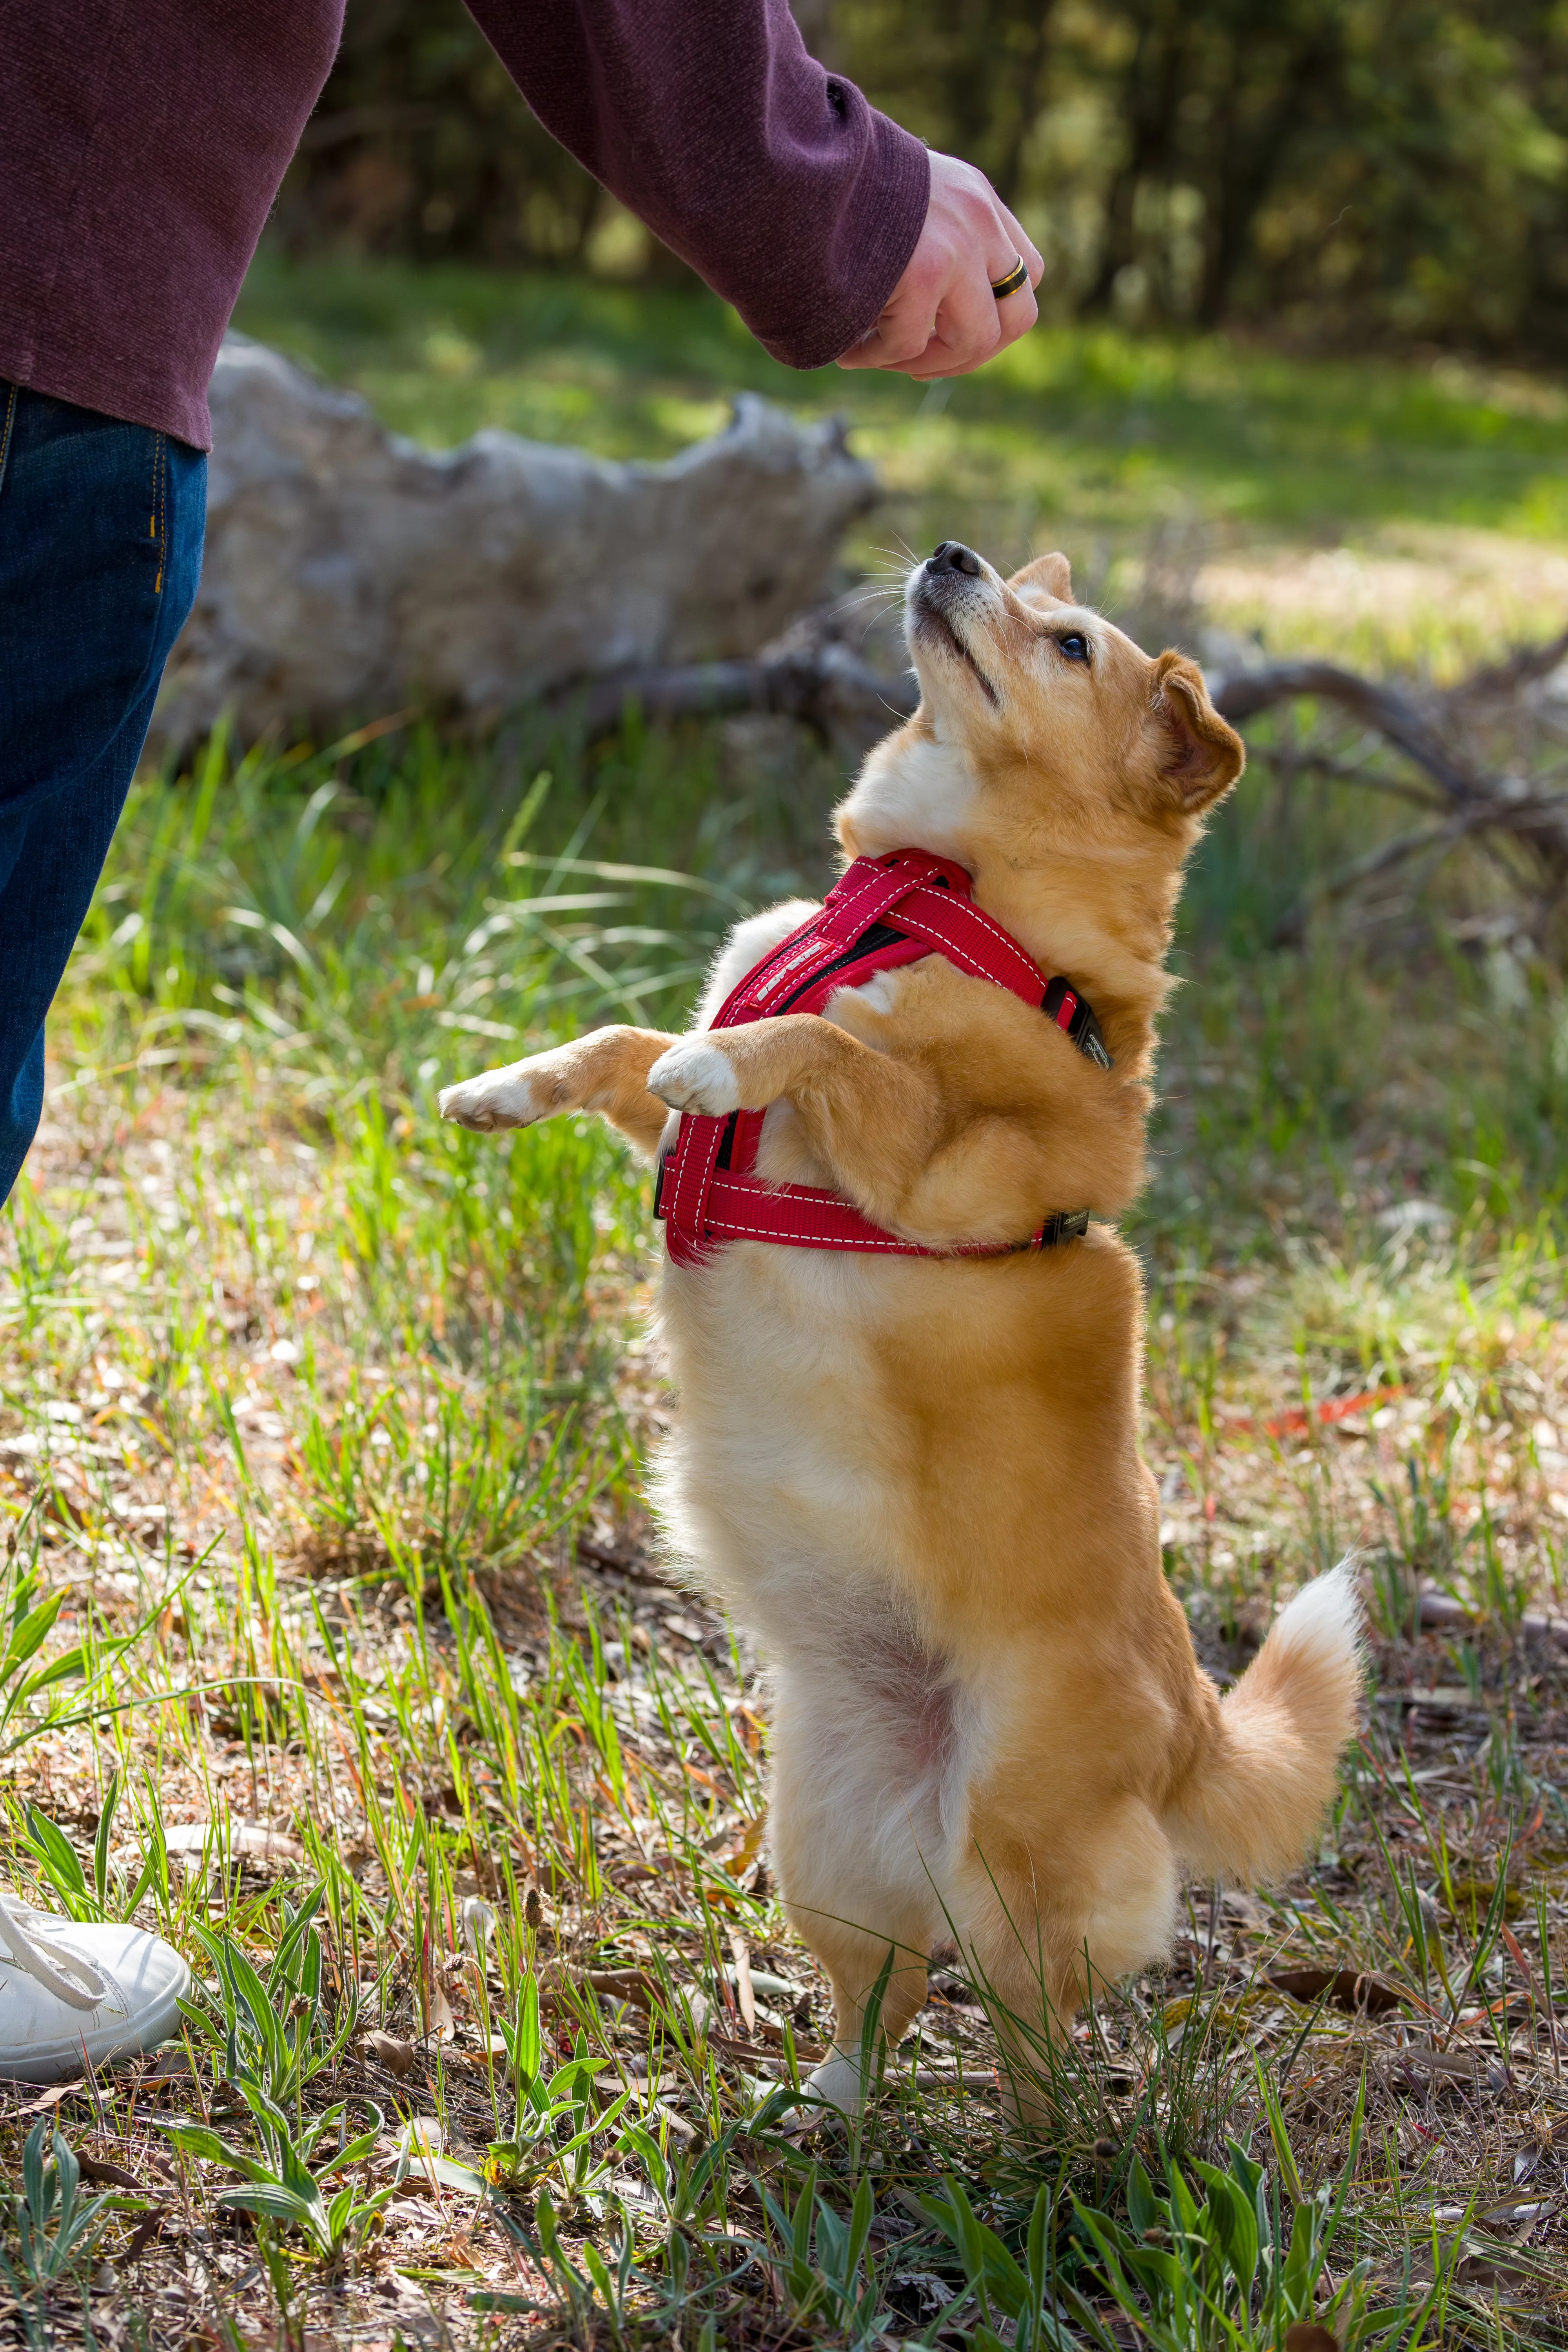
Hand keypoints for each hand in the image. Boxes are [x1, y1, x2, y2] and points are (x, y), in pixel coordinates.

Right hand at [837, 150, 1040, 379]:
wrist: (794, 160)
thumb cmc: (831, 185)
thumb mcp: (898, 199)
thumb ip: (929, 238)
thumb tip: (933, 318)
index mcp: (974, 196)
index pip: (1026, 271)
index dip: (996, 316)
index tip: (949, 332)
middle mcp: (978, 218)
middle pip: (1020, 316)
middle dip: (972, 355)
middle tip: (921, 365)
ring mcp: (958, 245)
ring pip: (975, 341)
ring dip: (925, 364)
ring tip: (875, 356)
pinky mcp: (924, 272)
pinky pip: (909, 344)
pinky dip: (874, 358)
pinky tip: (845, 350)